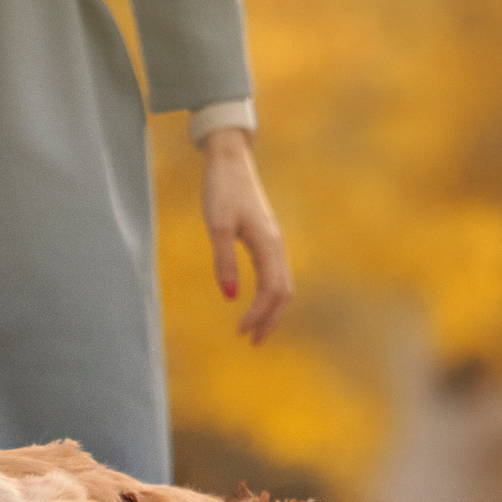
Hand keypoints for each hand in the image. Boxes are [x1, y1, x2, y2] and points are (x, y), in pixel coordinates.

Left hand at [200, 128, 292, 344]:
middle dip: (270, 320)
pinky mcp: (267, 239)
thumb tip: (229, 297)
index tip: (240, 332)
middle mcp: (276, 245)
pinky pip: (275, 274)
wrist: (230, 159)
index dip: (258, 315)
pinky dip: (270, 295)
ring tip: (255, 330)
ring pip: (283, 285)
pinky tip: (257, 303)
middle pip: (284, 293)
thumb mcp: (217, 225)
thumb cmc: (221, 189)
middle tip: (252, 342)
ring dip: (271, 311)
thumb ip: (223, 261)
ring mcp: (273, 242)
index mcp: (267, 243)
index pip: (271, 291)